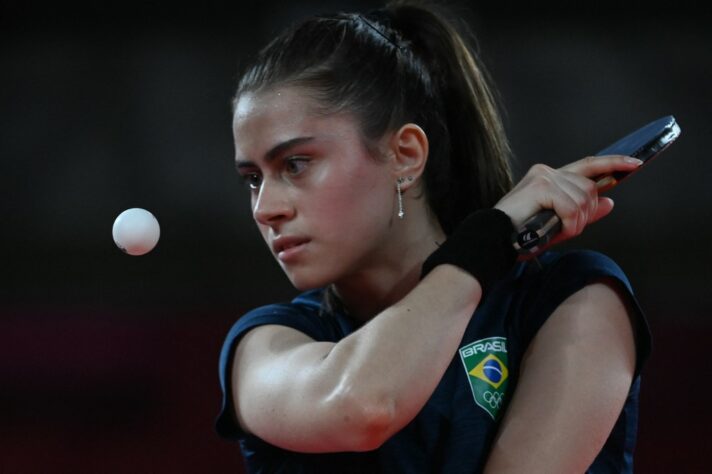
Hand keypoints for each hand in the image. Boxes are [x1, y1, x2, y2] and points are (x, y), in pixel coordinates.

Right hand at [494, 155, 642, 245]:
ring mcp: (544, 177)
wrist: (494, 240)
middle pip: (590, 189)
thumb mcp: (559, 224)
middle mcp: (548, 172)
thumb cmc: (520, 234)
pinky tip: (553, 228)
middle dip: (586, 215)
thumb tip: (610, 203)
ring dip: (575, 223)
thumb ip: (584, 213)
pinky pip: (571, 207)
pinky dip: (567, 223)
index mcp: (551, 177)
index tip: (635, 165)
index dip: (613, 163)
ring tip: (554, 230)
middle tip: (565, 229)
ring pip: (583, 200)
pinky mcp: (541, 186)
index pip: (589, 165)